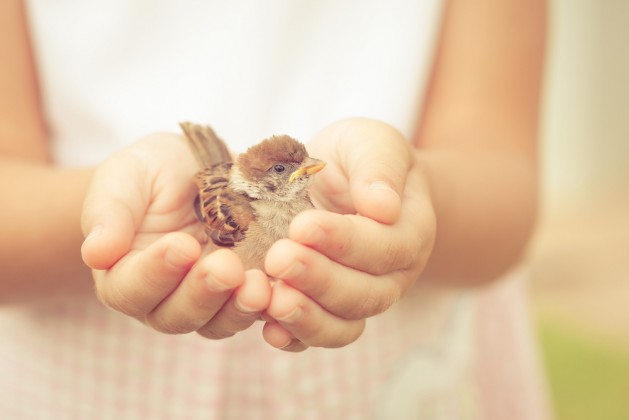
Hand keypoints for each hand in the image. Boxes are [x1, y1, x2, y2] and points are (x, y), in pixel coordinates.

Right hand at [80, 132, 270, 337]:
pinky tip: (285, 287)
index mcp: (124, 273)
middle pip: (176, 315)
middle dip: (202, 294)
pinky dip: (271, 305)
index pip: (131, 288)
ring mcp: (208, 298)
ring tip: (259, 284)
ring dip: (238, 307)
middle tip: (227, 267)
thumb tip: (95, 253)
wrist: (198, 169)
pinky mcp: (244, 291)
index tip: (181, 246)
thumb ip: (109, 211)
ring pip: (218, 322)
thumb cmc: (153, 172)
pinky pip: (257, 311)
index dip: (155, 273)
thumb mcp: (126, 176)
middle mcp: (164, 296)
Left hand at [262, 118, 435, 350]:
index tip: (302, 225)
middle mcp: (390, 275)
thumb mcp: (373, 143)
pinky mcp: (327, 309)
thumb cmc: (360, 158)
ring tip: (272, 301)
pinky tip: (269, 329)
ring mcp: (359, 298)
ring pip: (343, 325)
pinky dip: (294, 337)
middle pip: (364, 294)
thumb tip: (383, 207)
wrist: (345, 180)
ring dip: (307, 317)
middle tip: (279, 259)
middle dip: (320, 279)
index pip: (384, 247)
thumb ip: (380, 168)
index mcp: (408, 232)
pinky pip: (318, 334)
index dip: (344, 241)